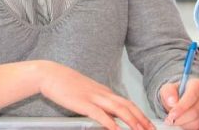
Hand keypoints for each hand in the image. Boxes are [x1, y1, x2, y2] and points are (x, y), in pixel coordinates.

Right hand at [39, 62, 153, 129]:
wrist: (50, 74)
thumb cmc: (65, 85)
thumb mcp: (86, 94)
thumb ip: (99, 104)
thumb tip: (109, 117)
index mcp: (105, 92)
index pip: (128, 103)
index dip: (141, 114)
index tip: (149, 125)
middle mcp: (103, 94)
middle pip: (128, 106)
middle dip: (142, 120)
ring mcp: (94, 97)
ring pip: (119, 109)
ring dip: (133, 121)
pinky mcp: (83, 103)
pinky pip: (100, 114)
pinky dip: (111, 123)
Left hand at [160, 78, 198, 129]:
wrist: (184, 98)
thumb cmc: (177, 93)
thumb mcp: (168, 89)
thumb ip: (168, 93)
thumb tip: (172, 102)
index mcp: (198, 84)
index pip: (192, 96)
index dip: (181, 108)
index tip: (171, 115)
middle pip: (195, 112)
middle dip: (180, 119)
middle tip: (170, 120)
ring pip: (198, 123)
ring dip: (184, 125)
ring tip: (177, 120)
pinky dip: (190, 128)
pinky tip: (185, 122)